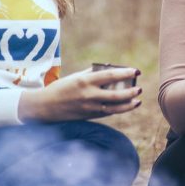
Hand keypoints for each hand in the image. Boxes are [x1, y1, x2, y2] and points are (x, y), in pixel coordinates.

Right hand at [18, 67, 141, 121]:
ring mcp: (89, 107)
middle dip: (130, 92)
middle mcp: (89, 95)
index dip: (125, 73)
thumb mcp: (76, 77)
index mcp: (85, 81)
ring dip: (128, 104)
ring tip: (138, 100)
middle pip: (115, 94)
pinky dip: (118, 110)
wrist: (45, 107)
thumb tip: (110, 69)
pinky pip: (107, 113)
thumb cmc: (62, 88)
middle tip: (139, 88)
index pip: (110, 76)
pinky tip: (126, 106)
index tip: (136, 70)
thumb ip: (92, 73)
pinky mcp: (89, 116)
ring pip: (114, 108)